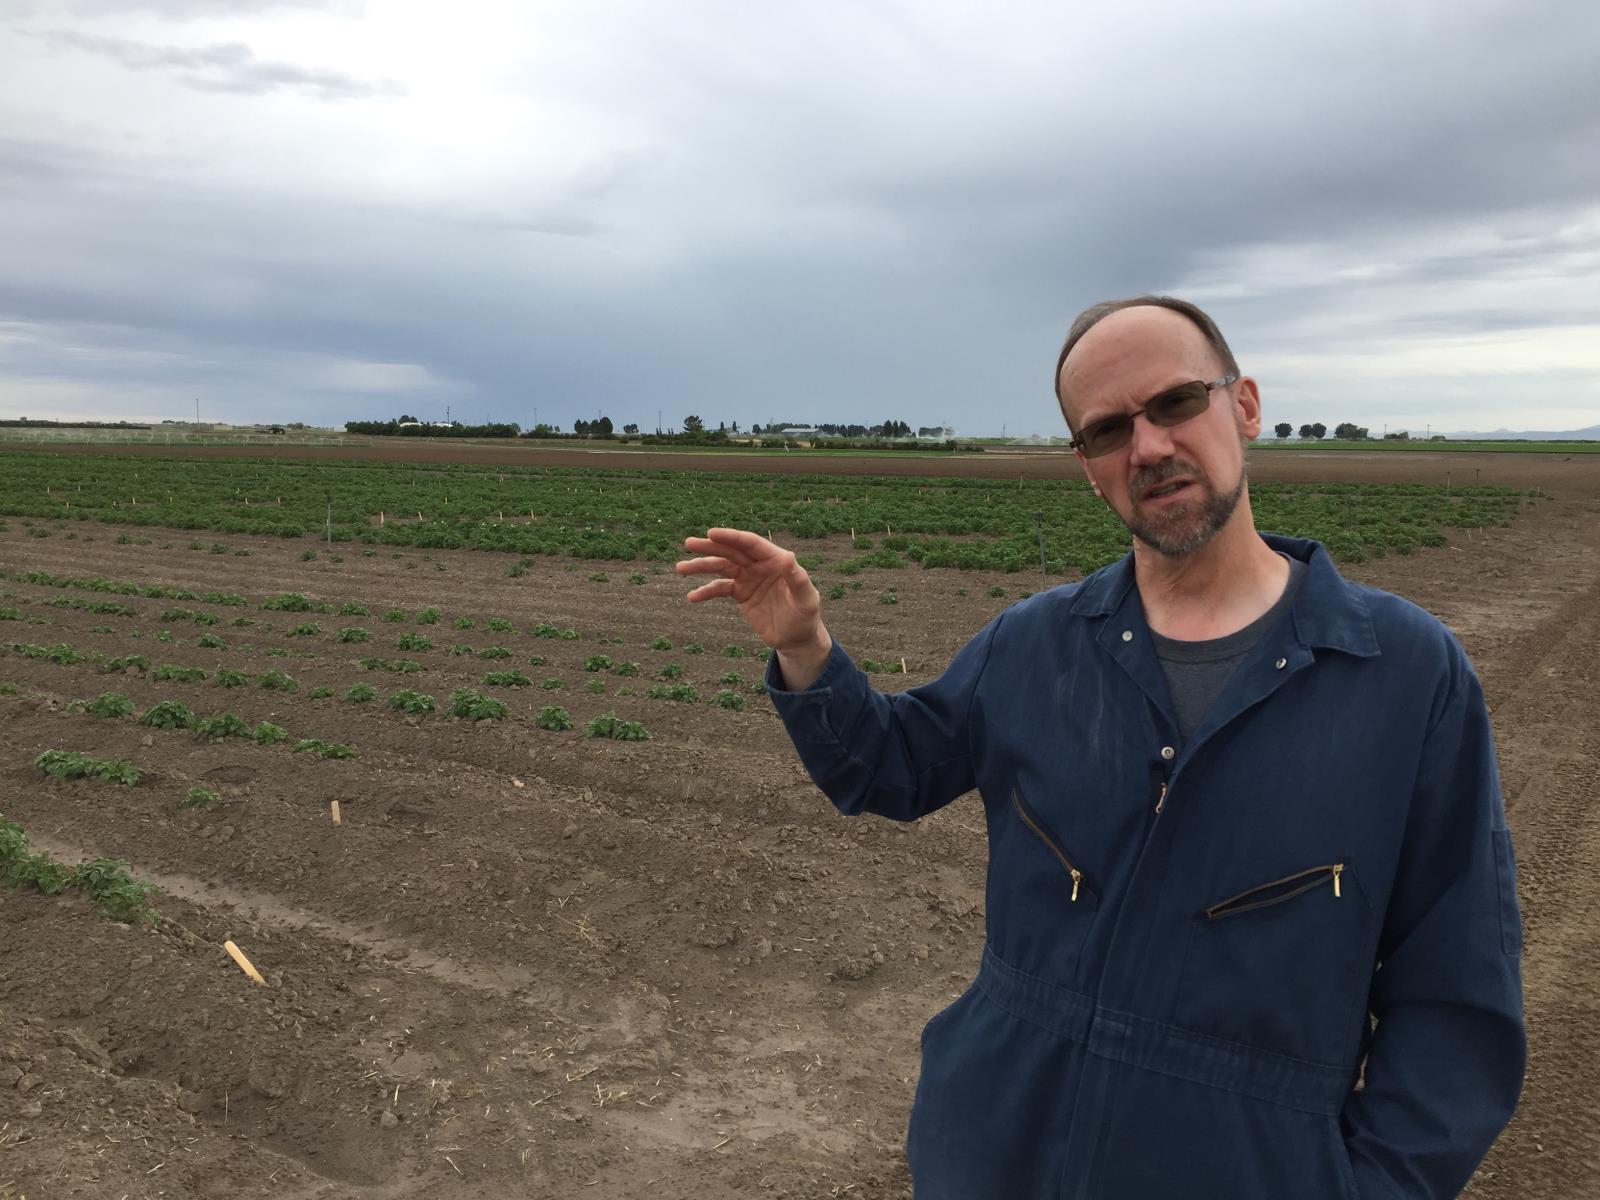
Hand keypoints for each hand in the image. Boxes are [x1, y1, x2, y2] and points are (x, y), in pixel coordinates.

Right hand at [677, 528, 832, 684]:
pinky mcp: (741, 594)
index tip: (711, 533)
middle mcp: (759, 565)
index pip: (750, 544)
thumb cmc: (806, 616)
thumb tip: (788, 557)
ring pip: (721, 567)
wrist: (796, 638)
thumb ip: (797, 579)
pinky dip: (706, 592)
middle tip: (689, 543)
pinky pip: (720, 589)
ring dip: (701, 566)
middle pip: (731, 551)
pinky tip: (692, 596)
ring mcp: (748, 578)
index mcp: (775, 560)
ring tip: (680, 568)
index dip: (731, 537)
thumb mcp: (806, 599)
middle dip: (710, 547)